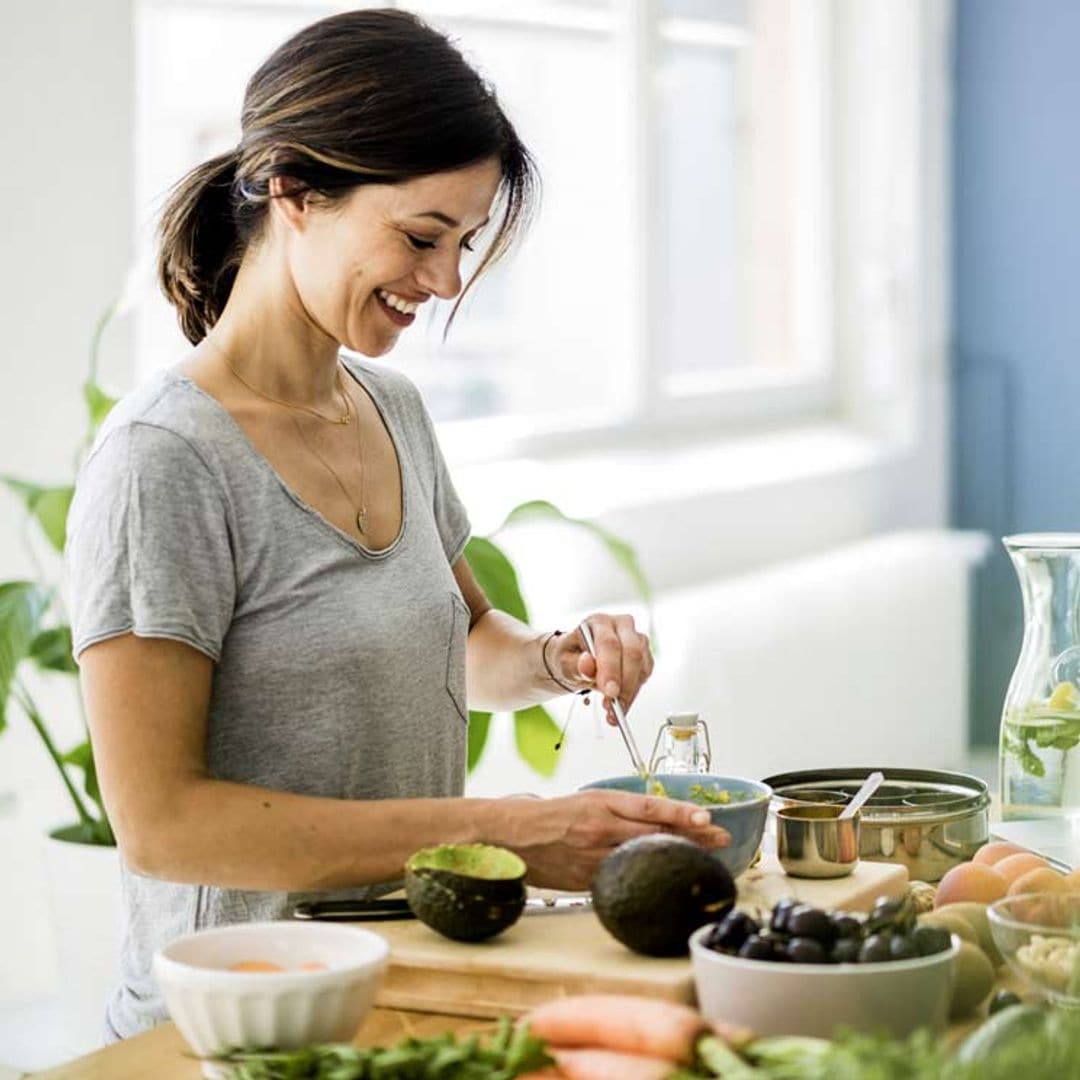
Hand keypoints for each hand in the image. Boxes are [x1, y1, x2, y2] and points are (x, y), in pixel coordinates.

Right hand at [501, 789, 729, 890]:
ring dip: (676, 857)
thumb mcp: (588, 800)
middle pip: (655, 834)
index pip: (649, 806)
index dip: (680, 812)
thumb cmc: (552, 814)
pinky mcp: (587, 879)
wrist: (514, 834)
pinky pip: (622, 878)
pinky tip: (664, 879)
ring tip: (705, 856)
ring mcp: (595, 856)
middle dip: (692, 836)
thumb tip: (660, 819)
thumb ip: (621, 811)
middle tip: (721, 837)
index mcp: (601, 802)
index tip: (707, 816)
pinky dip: (646, 877)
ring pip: (644, 857)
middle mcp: (601, 828)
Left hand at [550, 614, 653, 725]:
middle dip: (625, 682)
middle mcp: (622, 625)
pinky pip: (645, 675)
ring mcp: (636, 639)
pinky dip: (633, 694)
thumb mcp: (564, 662)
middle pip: (632, 652)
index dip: (611, 669)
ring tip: (612, 710)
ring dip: (629, 692)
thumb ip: (575, 665)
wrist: (578, 660)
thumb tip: (587, 665)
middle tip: (614, 705)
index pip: (609, 644)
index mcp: (599, 622)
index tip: (610, 692)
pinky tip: (619, 704)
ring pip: (642, 666)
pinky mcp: (644, 655)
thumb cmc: (571, 657)